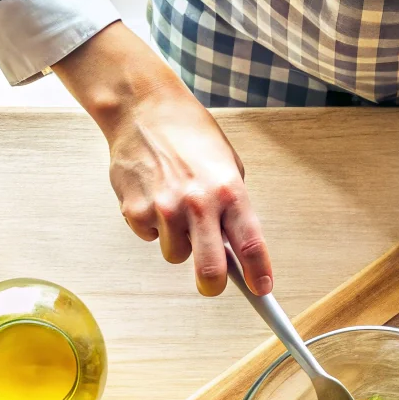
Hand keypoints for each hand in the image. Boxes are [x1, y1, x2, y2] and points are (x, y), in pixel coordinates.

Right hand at [54, 23, 272, 296]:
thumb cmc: (189, 135)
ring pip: (175, 255)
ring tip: (175, 207)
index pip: (250, 244)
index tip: (262, 290)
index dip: (258, 273)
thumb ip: (233, 206)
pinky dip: (152, 226)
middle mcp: (198, 203)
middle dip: (213, 284)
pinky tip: (153, 196)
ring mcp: (164, 209)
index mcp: (229, 190)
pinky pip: (149, 237)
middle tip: (213, 283)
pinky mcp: (135, 211)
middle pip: (211, 269)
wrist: (142, 109)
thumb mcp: (227, 164)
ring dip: (177, 242)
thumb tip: (236, 249)